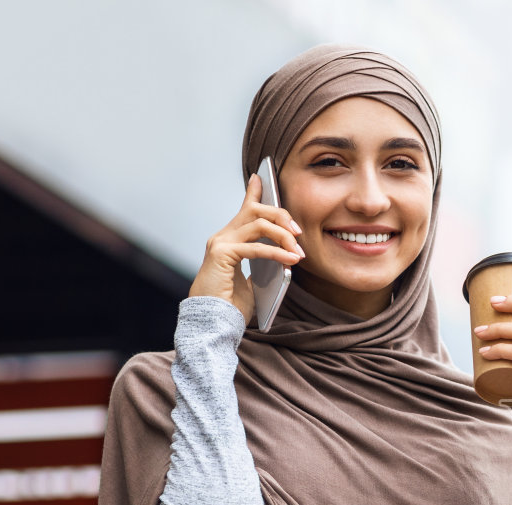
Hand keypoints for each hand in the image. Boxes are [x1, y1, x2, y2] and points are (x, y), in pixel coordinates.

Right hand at [189, 172, 305, 324]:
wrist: (212, 322)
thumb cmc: (232, 305)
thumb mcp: (254, 280)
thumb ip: (264, 263)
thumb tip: (288, 255)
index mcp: (230, 240)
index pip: (244, 208)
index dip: (254, 191)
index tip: (263, 176)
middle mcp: (222, 236)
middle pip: (256, 210)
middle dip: (281, 215)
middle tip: (299, 232)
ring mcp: (220, 243)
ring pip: (258, 223)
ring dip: (284, 235)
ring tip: (299, 252)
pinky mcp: (221, 255)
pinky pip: (256, 247)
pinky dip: (277, 252)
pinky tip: (292, 260)